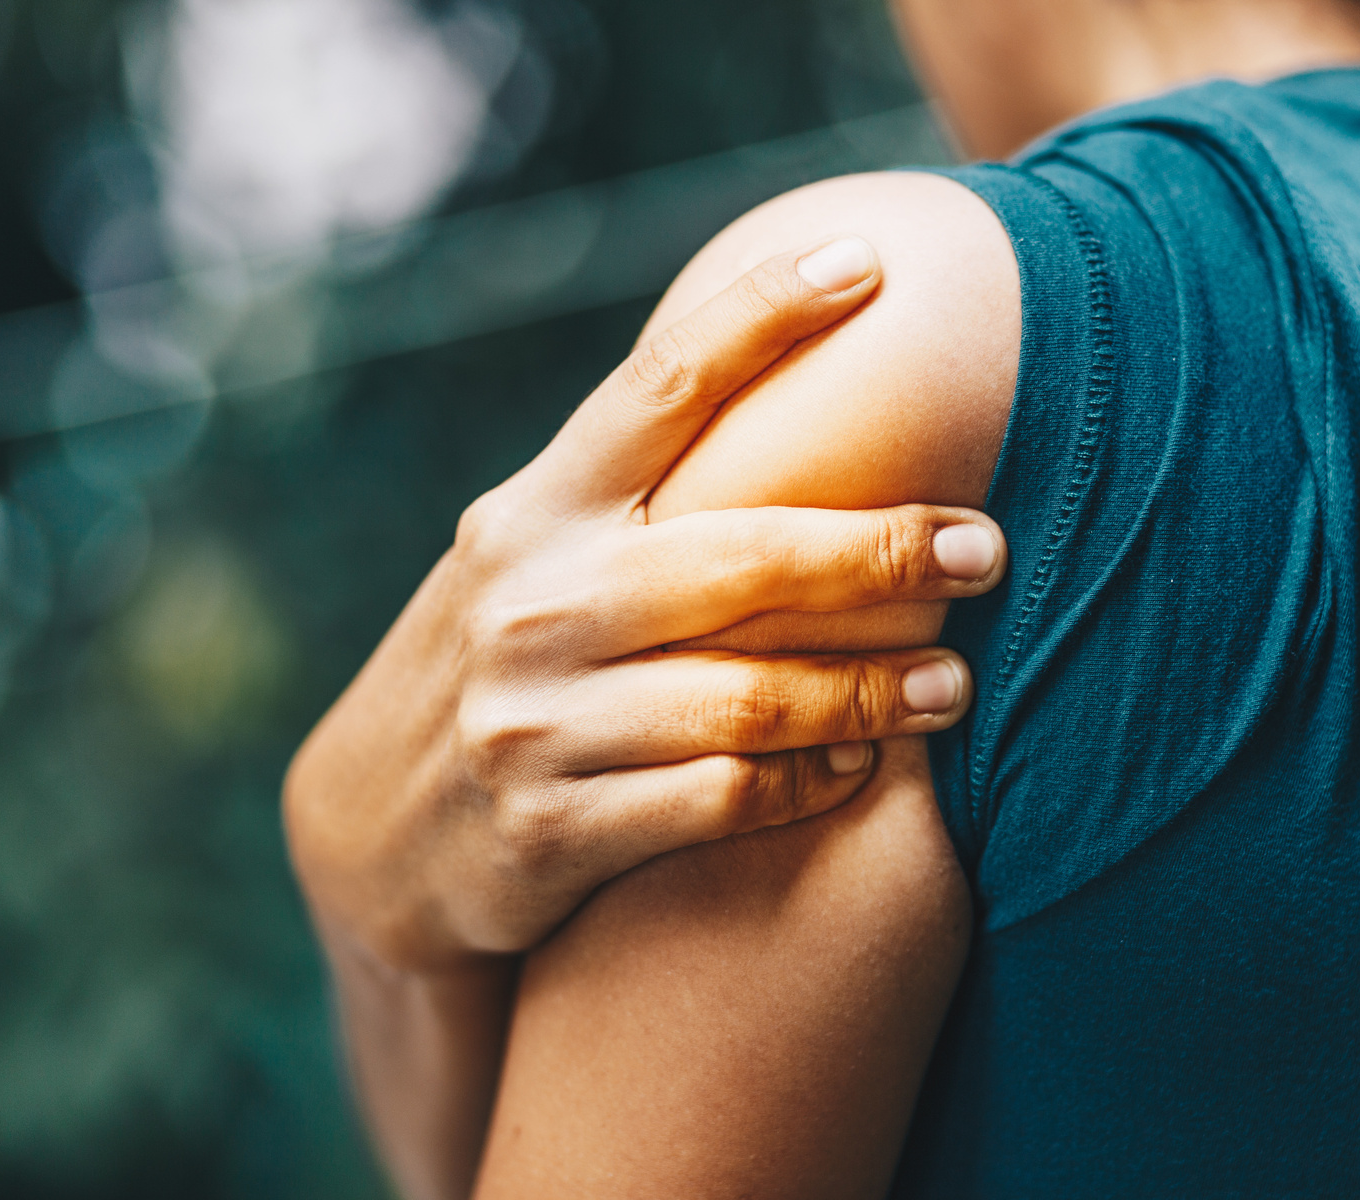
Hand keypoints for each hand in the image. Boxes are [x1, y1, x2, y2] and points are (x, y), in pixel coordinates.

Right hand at [284, 237, 1006, 973]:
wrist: (374, 830)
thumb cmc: (501, 661)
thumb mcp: (530, 561)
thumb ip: (629, 500)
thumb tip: (789, 388)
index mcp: (532, 511)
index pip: (658, 387)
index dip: (764, 315)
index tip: (869, 263)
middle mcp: (528, 603)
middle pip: (741, 556)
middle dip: (880, 548)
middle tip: (985, 547)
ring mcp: (532, 722)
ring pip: (746, 695)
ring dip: (870, 690)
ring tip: (953, 685)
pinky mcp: (549, 831)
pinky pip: (718, 800)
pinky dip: (805, 782)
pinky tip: (857, 766)